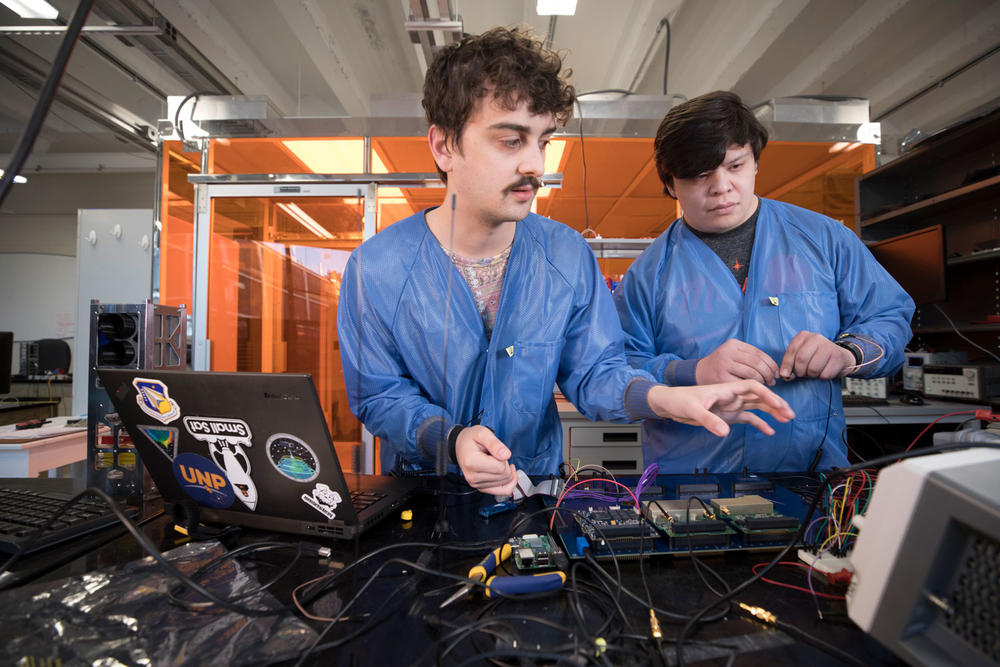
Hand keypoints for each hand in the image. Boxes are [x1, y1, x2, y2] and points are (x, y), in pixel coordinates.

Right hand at [454, 425, 517, 495]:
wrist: (461, 445)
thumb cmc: (471, 438)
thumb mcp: (482, 433)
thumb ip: (495, 443)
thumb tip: (506, 455)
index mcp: (472, 462)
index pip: (501, 467)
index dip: (504, 457)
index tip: (496, 450)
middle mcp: (472, 476)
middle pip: (504, 476)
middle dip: (505, 464)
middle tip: (495, 455)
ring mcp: (476, 484)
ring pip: (505, 483)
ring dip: (505, 471)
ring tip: (494, 461)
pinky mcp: (480, 488)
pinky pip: (502, 491)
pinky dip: (509, 482)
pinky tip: (506, 472)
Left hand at [647, 381, 794, 436]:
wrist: (670, 404)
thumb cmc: (680, 401)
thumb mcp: (693, 411)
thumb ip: (709, 420)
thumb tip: (725, 433)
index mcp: (726, 388)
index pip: (752, 386)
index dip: (766, 393)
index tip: (777, 404)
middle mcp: (732, 395)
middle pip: (759, 396)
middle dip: (775, 403)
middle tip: (790, 414)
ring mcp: (732, 405)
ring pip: (757, 406)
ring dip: (772, 412)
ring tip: (787, 419)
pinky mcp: (728, 415)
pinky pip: (748, 418)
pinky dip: (759, 424)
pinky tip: (770, 431)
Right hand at [695, 339, 778, 384]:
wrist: (700, 373)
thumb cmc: (722, 366)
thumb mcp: (734, 354)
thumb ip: (750, 358)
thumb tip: (775, 370)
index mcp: (733, 344)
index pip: (759, 353)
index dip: (771, 364)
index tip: (776, 373)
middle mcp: (728, 352)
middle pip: (757, 363)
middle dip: (769, 373)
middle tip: (772, 381)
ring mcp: (724, 365)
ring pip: (753, 373)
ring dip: (762, 381)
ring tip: (764, 385)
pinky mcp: (721, 378)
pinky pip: (744, 383)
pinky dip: (753, 387)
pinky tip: (754, 389)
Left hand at [779, 331, 855, 379]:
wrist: (841, 357)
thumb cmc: (816, 358)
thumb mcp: (802, 357)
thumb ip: (791, 365)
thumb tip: (785, 375)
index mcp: (803, 336)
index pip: (791, 351)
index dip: (786, 365)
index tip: (785, 374)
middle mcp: (816, 338)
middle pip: (801, 360)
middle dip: (800, 371)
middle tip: (804, 373)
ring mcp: (828, 346)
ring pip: (813, 369)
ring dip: (812, 375)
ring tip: (816, 371)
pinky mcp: (838, 357)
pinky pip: (824, 374)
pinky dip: (823, 377)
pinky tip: (825, 371)